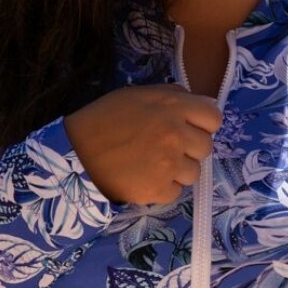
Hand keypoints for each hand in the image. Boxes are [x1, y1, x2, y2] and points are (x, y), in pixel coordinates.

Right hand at [64, 84, 221, 204]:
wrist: (73, 154)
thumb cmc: (103, 120)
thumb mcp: (137, 95)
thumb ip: (172, 96)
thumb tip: (203, 103)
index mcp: (173, 106)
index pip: (214, 117)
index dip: (203, 125)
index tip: (190, 129)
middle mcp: (175, 134)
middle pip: (205, 147)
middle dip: (189, 149)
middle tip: (165, 149)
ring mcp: (169, 164)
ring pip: (193, 173)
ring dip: (177, 171)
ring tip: (151, 164)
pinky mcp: (158, 189)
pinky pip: (175, 192)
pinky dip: (162, 189)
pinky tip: (143, 178)